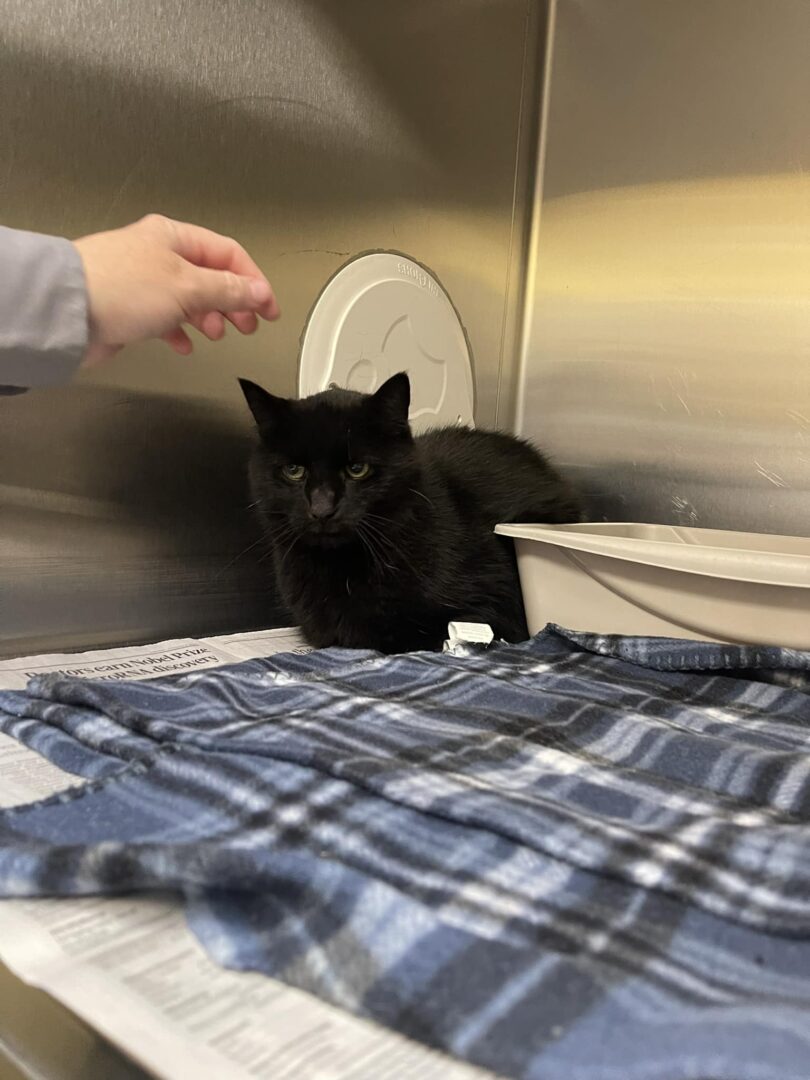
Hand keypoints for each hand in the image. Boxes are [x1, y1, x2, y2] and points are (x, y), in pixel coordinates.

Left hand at [73, 214, 279, 366]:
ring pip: (190, 298)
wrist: (68, 312)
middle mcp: (160, 254)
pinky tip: (184, 345)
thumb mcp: (188, 287)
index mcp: (175, 237)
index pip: (228, 254)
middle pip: (211, 276)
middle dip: (233, 302)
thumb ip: (229, 290)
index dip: (254, 281)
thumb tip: (261, 293)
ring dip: (208, 317)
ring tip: (216, 335)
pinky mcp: (130, 308)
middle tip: (248, 327)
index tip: (269, 310)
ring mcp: (144, 281)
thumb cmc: (127, 289)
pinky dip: (180, 330)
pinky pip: (165, 317)